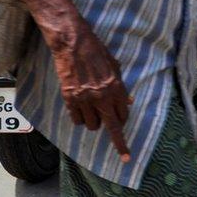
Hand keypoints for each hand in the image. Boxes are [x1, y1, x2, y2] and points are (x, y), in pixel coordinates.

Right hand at [46, 17, 132, 159]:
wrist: (72, 43)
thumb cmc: (96, 51)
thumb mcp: (115, 66)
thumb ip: (120, 87)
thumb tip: (127, 103)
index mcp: (115, 88)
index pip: (123, 116)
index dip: (123, 123)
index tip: (124, 136)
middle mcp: (101, 96)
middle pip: (111, 127)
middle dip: (119, 142)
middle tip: (124, 154)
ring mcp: (84, 98)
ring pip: (92, 126)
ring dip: (94, 123)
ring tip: (93, 113)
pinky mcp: (69, 98)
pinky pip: (76, 120)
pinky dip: (80, 119)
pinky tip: (81, 112)